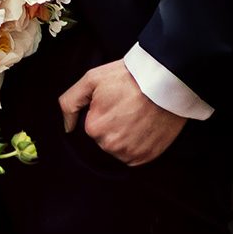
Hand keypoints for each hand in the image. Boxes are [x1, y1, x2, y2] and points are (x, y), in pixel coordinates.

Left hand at [59, 60, 185, 166]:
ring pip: (119, 149)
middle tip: (128, 107)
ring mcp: (130, 153)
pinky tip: (144, 127)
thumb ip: (70, 102)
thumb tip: (67, 127)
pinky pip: (134, 155)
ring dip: (125, 136)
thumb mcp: (92, 79)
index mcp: (94, 128)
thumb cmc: (128, 77)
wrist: (165, 81)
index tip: (115, 101)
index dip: (103, 112)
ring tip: (138, 116)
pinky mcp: (147, 157)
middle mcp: (110, 145)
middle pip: (105, 139)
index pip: (92, 127)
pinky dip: (138, 144)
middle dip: (113, 125)